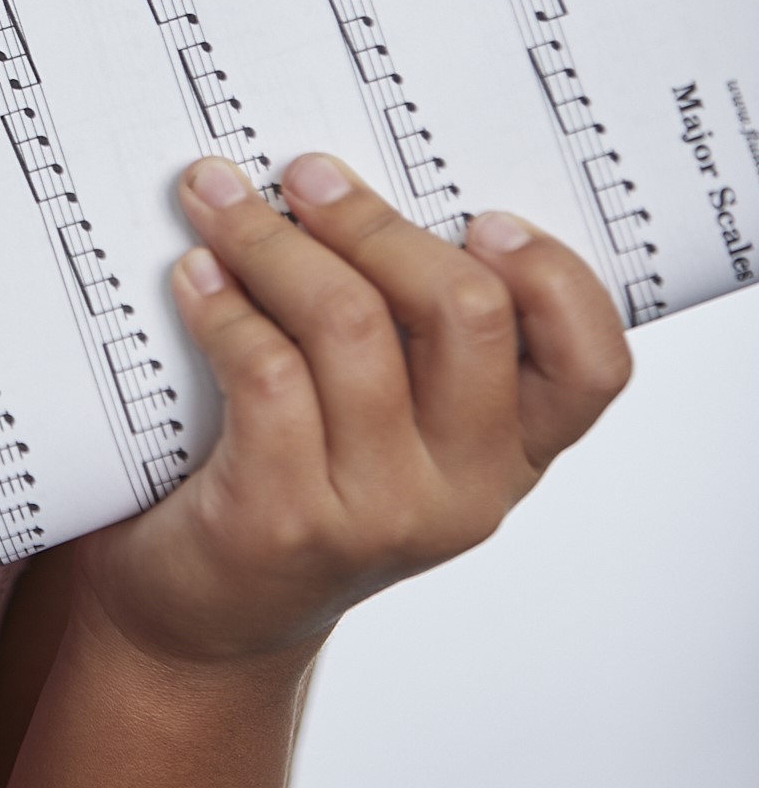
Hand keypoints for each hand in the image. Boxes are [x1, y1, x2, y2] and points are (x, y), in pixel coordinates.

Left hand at [76, 154, 630, 670]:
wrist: (206, 613)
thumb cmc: (298, 471)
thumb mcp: (388, 416)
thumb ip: (408, 329)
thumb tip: (349, 178)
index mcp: (511, 450)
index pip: (592, 365)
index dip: (554, 278)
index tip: (480, 215)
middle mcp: (467, 488)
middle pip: (465, 312)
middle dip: (375, 221)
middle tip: (306, 174)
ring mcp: (380, 511)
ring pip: (351, 324)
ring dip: (273, 242)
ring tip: (218, 202)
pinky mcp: (287, 517)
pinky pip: (266, 371)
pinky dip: (225, 303)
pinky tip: (195, 276)